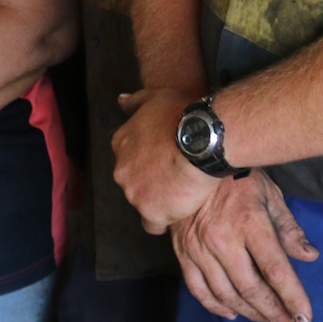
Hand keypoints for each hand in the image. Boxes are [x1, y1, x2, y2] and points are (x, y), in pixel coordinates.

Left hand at [112, 88, 218, 233]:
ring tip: (180, 190)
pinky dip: (162, 220)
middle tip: (173, 174)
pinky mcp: (150, 213)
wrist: (202, 141)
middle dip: (150, 179)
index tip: (162, 158)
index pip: (128, 157)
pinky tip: (176, 212)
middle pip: (133, 180)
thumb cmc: (181, 116)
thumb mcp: (156, 97)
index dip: (146, 158)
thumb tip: (120, 101)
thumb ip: (135, 101)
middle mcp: (122, 170)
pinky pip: (152, 224)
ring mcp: (134, 193)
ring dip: (157, 198)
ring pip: (142, 201)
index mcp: (121, 144)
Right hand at [171, 170, 319, 321]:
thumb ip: (289, 228)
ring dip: (250, 313)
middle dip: (274, 312)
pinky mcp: (183, 253)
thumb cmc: (237, 177)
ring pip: (226, 294)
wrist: (191, 162)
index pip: (275, 269)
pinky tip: (234, 313)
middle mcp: (222, 239)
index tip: (305, 317)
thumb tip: (310, 256)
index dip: (292, 297)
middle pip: (251, 288)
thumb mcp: (270, 194)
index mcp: (249, 222)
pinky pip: (199, 289)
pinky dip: (216, 307)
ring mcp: (199, 248)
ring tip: (269, 321)